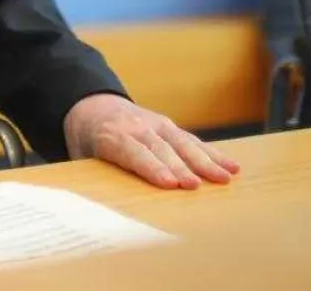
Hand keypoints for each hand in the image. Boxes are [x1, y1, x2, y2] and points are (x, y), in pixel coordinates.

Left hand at [63, 93, 239, 189]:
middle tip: (196, 186)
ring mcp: (154, 123)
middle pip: (160, 149)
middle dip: (179, 168)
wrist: (91, 105)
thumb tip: (100, 206)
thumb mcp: (81, 156)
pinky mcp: (168, 125)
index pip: (133, 152)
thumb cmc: (87, 140)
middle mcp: (135, 127)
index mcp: (110, 136)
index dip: (151, 167)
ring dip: (204, 161)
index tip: (169, 183)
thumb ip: (95, 173)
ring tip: (223, 178)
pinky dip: (211, 152)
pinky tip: (230, 166)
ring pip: (181, 143)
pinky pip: (191, 140)